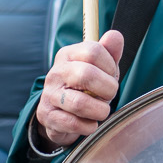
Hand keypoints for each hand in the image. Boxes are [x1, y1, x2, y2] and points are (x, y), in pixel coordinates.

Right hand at [37, 31, 124, 147]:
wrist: (61, 115)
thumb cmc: (85, 88)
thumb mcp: (100, 68)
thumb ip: (109, 52)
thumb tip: (115, 36)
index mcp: (68, 55)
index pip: (93, 51)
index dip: (110, 66)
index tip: (111, 76)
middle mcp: (56, 72)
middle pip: (87, 75)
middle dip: (108, 89)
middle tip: (109, 95)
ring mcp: (49, 94)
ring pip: (79, 103)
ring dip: (99, 111)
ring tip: (101, 111)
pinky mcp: (46, 115)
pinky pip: (73, 123)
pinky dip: (88, 126)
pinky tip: (90, 123)